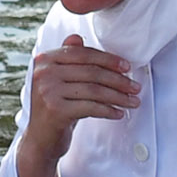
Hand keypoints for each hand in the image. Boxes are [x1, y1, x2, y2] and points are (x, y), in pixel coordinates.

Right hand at [13, 36, 139, 176]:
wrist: (40, 140)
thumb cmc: (55, 107)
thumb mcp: (59, 81)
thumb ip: (67, 59)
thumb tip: (76, 37)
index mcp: (44, 60)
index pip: (82, 54)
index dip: (107, 60)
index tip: (127, 68)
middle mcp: (43, 73)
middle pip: (90, 72)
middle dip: (118, 80)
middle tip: (136, 87)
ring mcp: (47, 91)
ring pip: (94, 90)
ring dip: (118, 97)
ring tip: (133, 102)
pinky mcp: (56, 110)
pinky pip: (91, 107)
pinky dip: (108, 110)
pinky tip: (119, 113)